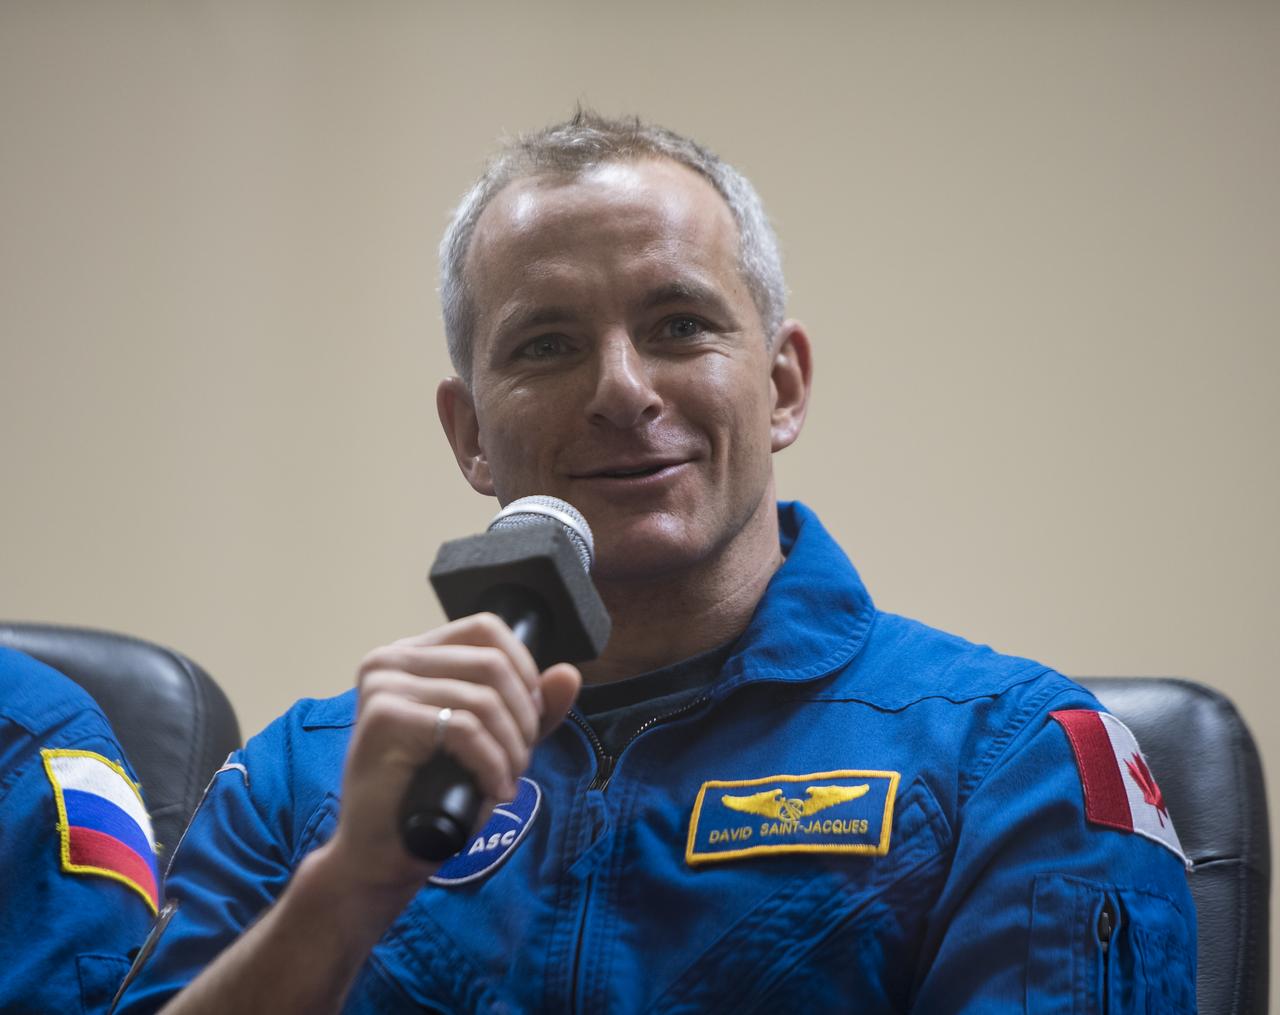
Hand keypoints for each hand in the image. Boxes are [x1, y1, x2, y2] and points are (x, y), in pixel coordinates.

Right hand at [319, 613, 580, 900]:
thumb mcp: (494, 743)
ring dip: (510, 749)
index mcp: (413, 654)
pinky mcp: (384, 719)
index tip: (530, 718)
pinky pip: (465, 729)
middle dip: (522, 719)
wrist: (383, 854)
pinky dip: (492, 764)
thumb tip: (568, 674)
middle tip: (519, 762)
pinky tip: (492, 791)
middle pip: (491, 663)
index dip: (524, 669)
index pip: (486, 628)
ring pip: (482, 699)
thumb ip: (531, 708)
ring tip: (505, 782)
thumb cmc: (433, 797)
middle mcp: (391, 660)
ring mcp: (383, 687)